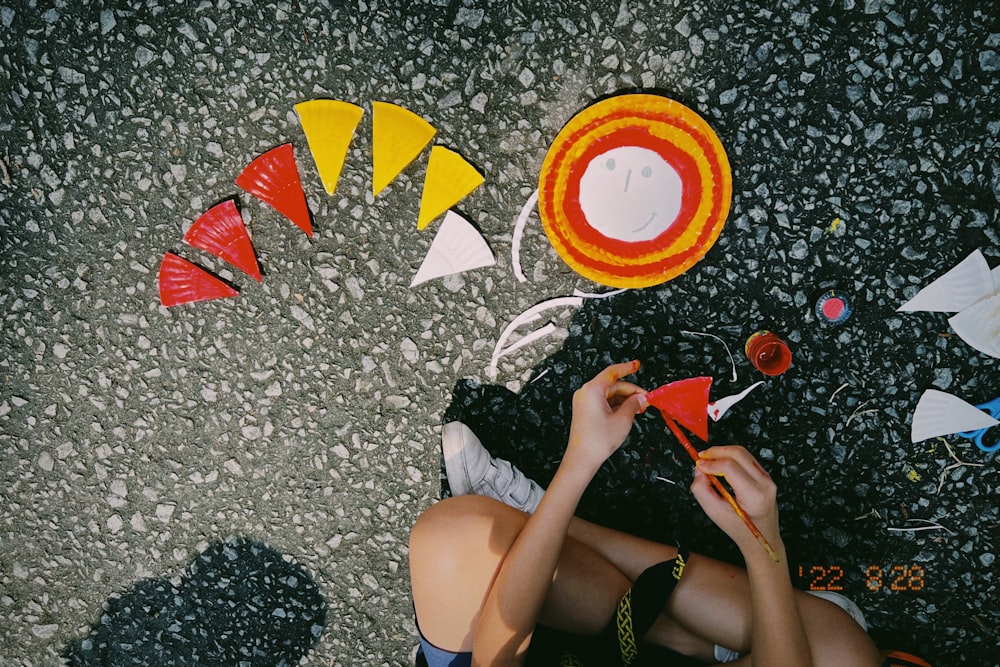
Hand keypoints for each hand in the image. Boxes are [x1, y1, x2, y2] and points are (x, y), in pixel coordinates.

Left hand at [564, 360, 646, 475]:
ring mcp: (584, 402)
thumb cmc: (597, 440)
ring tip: (640, 407)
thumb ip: (634, 404)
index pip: (612, 372)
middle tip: (646, 399)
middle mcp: (586, 393)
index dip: (627, 367)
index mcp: (592, 390)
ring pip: (609, 394)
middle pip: (613, 385)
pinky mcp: (585, 410)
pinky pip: (604, 402)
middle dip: (631, 391)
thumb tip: (641, 397)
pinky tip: (629, 411)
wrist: (582, 458)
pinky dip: (617, 405)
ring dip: (625, 399)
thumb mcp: (623, 419)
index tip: (637, 365)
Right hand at [690, 446, 782, 554]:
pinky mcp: (765, 476)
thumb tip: (699, 471)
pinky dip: (730, 457)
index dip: (710, 463)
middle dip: (716, 452)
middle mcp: (765, 484)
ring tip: (708, 460)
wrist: (761, 538)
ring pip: (743, 453)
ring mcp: (767, 479)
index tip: (699, 466)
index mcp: (754, 495)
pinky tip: (720, 464)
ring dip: (723, 452)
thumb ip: (701, 491)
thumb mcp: (715, 513)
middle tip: (701, 457)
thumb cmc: (740, 528)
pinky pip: (746, 458)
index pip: (730, 467)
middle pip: (738, 453)